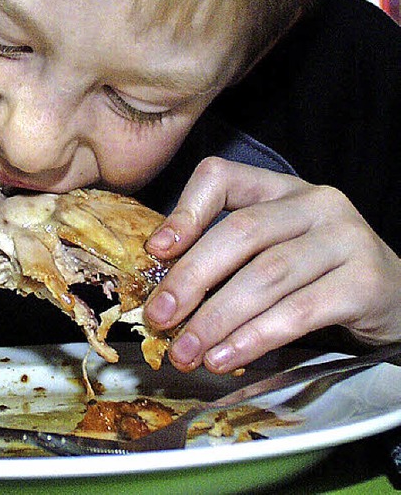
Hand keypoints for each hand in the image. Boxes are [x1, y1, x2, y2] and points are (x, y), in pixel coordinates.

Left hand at [144, 157, 400, 373]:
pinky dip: (256, 337)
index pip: (222, 176)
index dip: (184, 212)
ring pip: (266, 276)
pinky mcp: (365, 281)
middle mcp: (316, 202)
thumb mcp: (274, 249)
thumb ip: (228, 256)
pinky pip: (299, 311)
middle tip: (159, 317)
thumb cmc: (319, 276)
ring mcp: (345, 237)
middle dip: (192, 278)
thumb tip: (164, 291)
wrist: (396, 299)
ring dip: (217, 319)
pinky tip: (227, 356)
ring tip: (187, 350)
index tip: (155, 252)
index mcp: (281, 187)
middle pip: (240, 232)